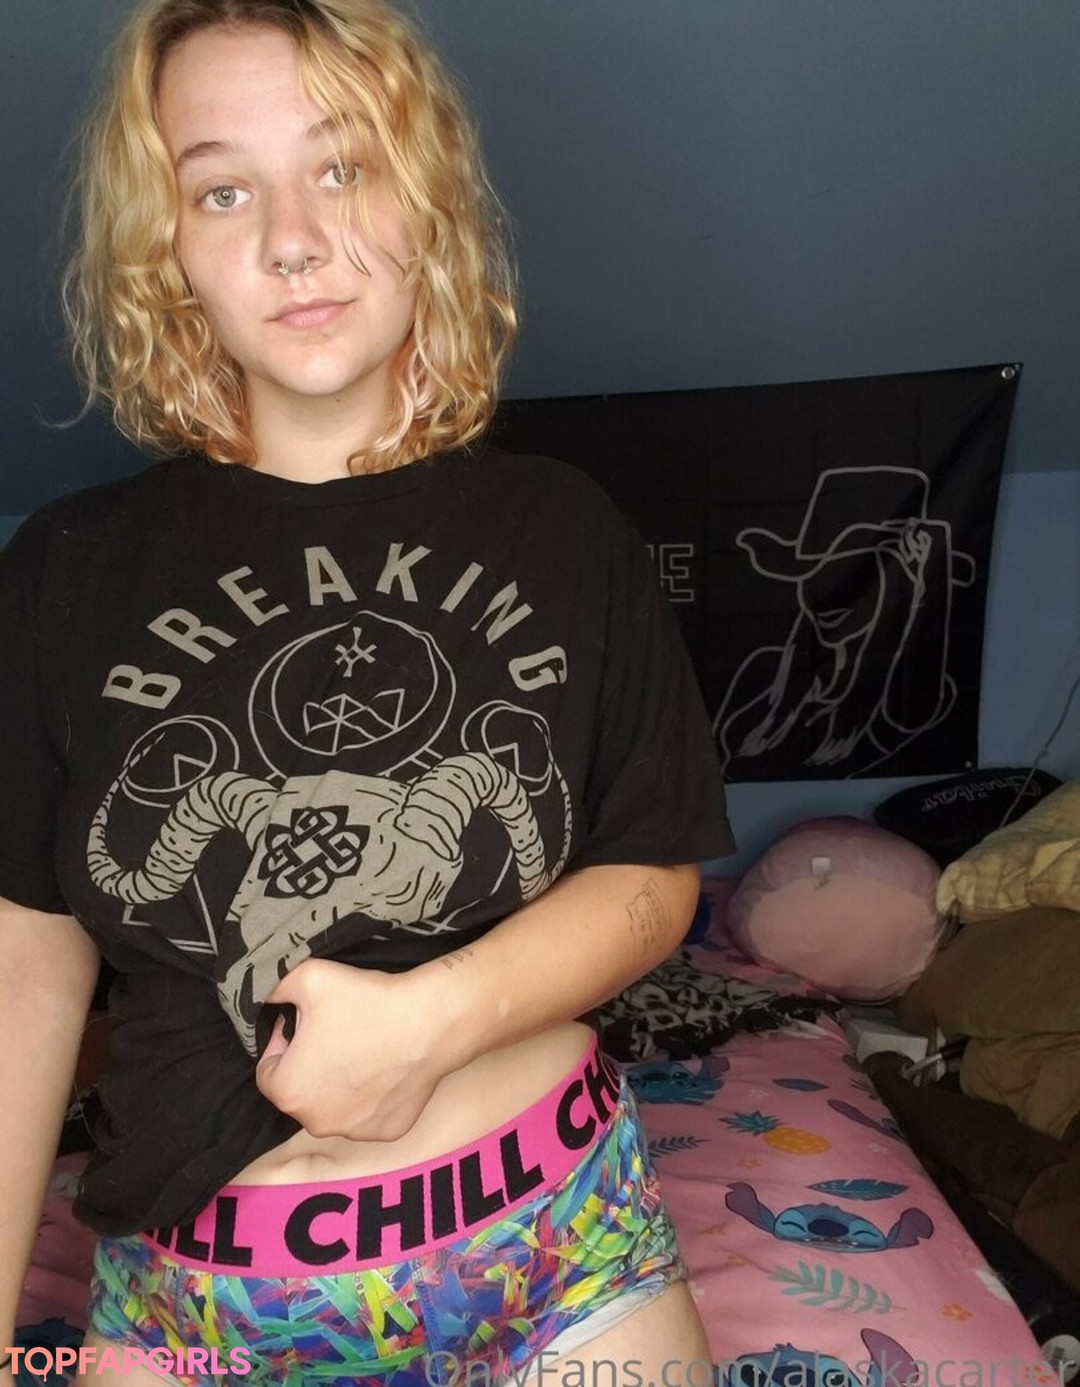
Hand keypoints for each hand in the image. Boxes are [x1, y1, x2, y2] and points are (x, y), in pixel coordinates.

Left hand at [254, 958, 451, 1140]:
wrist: (430, 1020)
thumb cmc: (367, 1002)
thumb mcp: (307, 977)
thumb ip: (274, 989)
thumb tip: (267, 998)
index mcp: (289, 1091)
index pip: (268, 1071)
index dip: (281, 1043)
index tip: (302, 1024)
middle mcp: (316, 1122)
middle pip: (301, 1091)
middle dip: (310, 1063)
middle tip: (333, 1031)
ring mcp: (355, 1131)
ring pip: (334, 1104)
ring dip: (339, 1081)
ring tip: (361, 1046)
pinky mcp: (386, 1130)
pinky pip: (368, 1113)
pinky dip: (371, 1094)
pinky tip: (383, 1065)